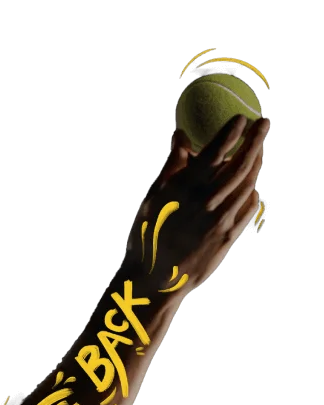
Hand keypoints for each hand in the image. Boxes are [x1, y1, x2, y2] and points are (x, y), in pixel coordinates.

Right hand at [129, 114, 268, 296]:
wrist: (157, 276)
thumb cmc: (150, 232)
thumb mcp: (155, 196)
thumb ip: (172, 164)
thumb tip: (180, 134)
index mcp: (185, 190)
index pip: (215, 152)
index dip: (231, 133)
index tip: (240, 118)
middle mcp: (207, 202)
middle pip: (240, 164)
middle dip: (255, 140)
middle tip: (263, 123)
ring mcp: (222, 219)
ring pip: (247, 183)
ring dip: (256, 162)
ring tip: (258, 149)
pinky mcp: (230, 234)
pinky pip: (247, 205)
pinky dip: (251, 189)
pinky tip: (250, 183)